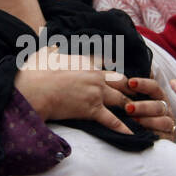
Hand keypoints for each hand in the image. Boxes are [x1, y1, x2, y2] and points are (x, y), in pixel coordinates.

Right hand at [15, 46, 133, 134]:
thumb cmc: (36, 72)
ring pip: (121, 99)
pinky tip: (132, 133)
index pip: (107, 63)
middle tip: (138, 93)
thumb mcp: (46, 54)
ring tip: (140, 112)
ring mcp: (96, 93)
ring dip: (132, 106)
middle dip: (130, 87)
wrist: (34, 90)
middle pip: (122, 81)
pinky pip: (112, 120)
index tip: (118, 75)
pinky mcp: (92, 110)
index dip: (114, 70)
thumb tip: (50, 41)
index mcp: (87, 62)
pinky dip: (123, 128)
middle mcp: (96, 76)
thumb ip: (53, 48)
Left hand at [121, 75, 175, 140]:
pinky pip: (163, 136)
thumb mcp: (132, 99)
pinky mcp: (168, 138)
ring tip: (134, 121)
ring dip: (148, 120)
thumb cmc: (135, 114)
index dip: (143, 84)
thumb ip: (129, 86)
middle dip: (143, 106)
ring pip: (163, 120)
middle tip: (128, 108)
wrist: (146, 137)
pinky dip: (154, 135)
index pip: (153, 87)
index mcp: (158, 96)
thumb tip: (115, 66)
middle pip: (158, 105)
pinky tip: (142, 135)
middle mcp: (165, 109)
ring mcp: (169, 123)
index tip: (130, 83)